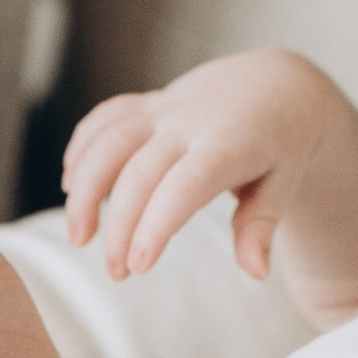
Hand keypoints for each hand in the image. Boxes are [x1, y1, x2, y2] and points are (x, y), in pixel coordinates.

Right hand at [61, 48, 357, 321]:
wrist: (276, 84)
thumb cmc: (283, 144)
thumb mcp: (286, 182)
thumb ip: (263, 225)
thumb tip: (256, 272)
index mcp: (227, 145)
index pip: (183, 186)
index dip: (155, 224)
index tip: (137, 265)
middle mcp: (189, 122)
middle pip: (138, 173)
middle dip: (119, 227)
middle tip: (117, 273)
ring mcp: (165, 109)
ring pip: (109, 141)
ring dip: (86, 189)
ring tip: (78, 238)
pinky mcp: (149, 103)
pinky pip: (105, 118)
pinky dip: (82, 148)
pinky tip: (71, 183)